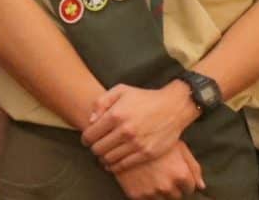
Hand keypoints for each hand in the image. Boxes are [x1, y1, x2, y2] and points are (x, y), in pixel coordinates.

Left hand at [82, 82, 197, 168]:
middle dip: (93, 148)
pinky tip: (112, 163)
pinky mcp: (146, 154)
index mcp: (116, 115)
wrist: (173, 108)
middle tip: (96, 146)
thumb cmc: (145, 98)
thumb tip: (91, 120)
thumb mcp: (121, 90)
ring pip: (109, 159)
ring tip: (104, 154)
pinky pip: (123, 165)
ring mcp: (136, 144)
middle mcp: (125, 131)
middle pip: (98, 149)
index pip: (90, 135)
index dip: (85, 138)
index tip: (87, 139)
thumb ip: (101, 102)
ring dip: (102, 158)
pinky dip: (114, 167)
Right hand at [113, 141, 204, 199]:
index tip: (175, 171)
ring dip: (159, 190)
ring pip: (162, 199)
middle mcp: (167, 186)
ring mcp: (151, 192)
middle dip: (172, 186)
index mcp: (180, 174)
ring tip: (152, 174)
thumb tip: (201, 186)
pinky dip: (145, 192)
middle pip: (177, 195)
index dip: (184, 180)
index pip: (190, 188)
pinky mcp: (136, 195)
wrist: (122, 136)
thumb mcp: (177, 146)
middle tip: (162, 172)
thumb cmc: (154, 137)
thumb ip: (192, 166)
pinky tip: (142, 178)